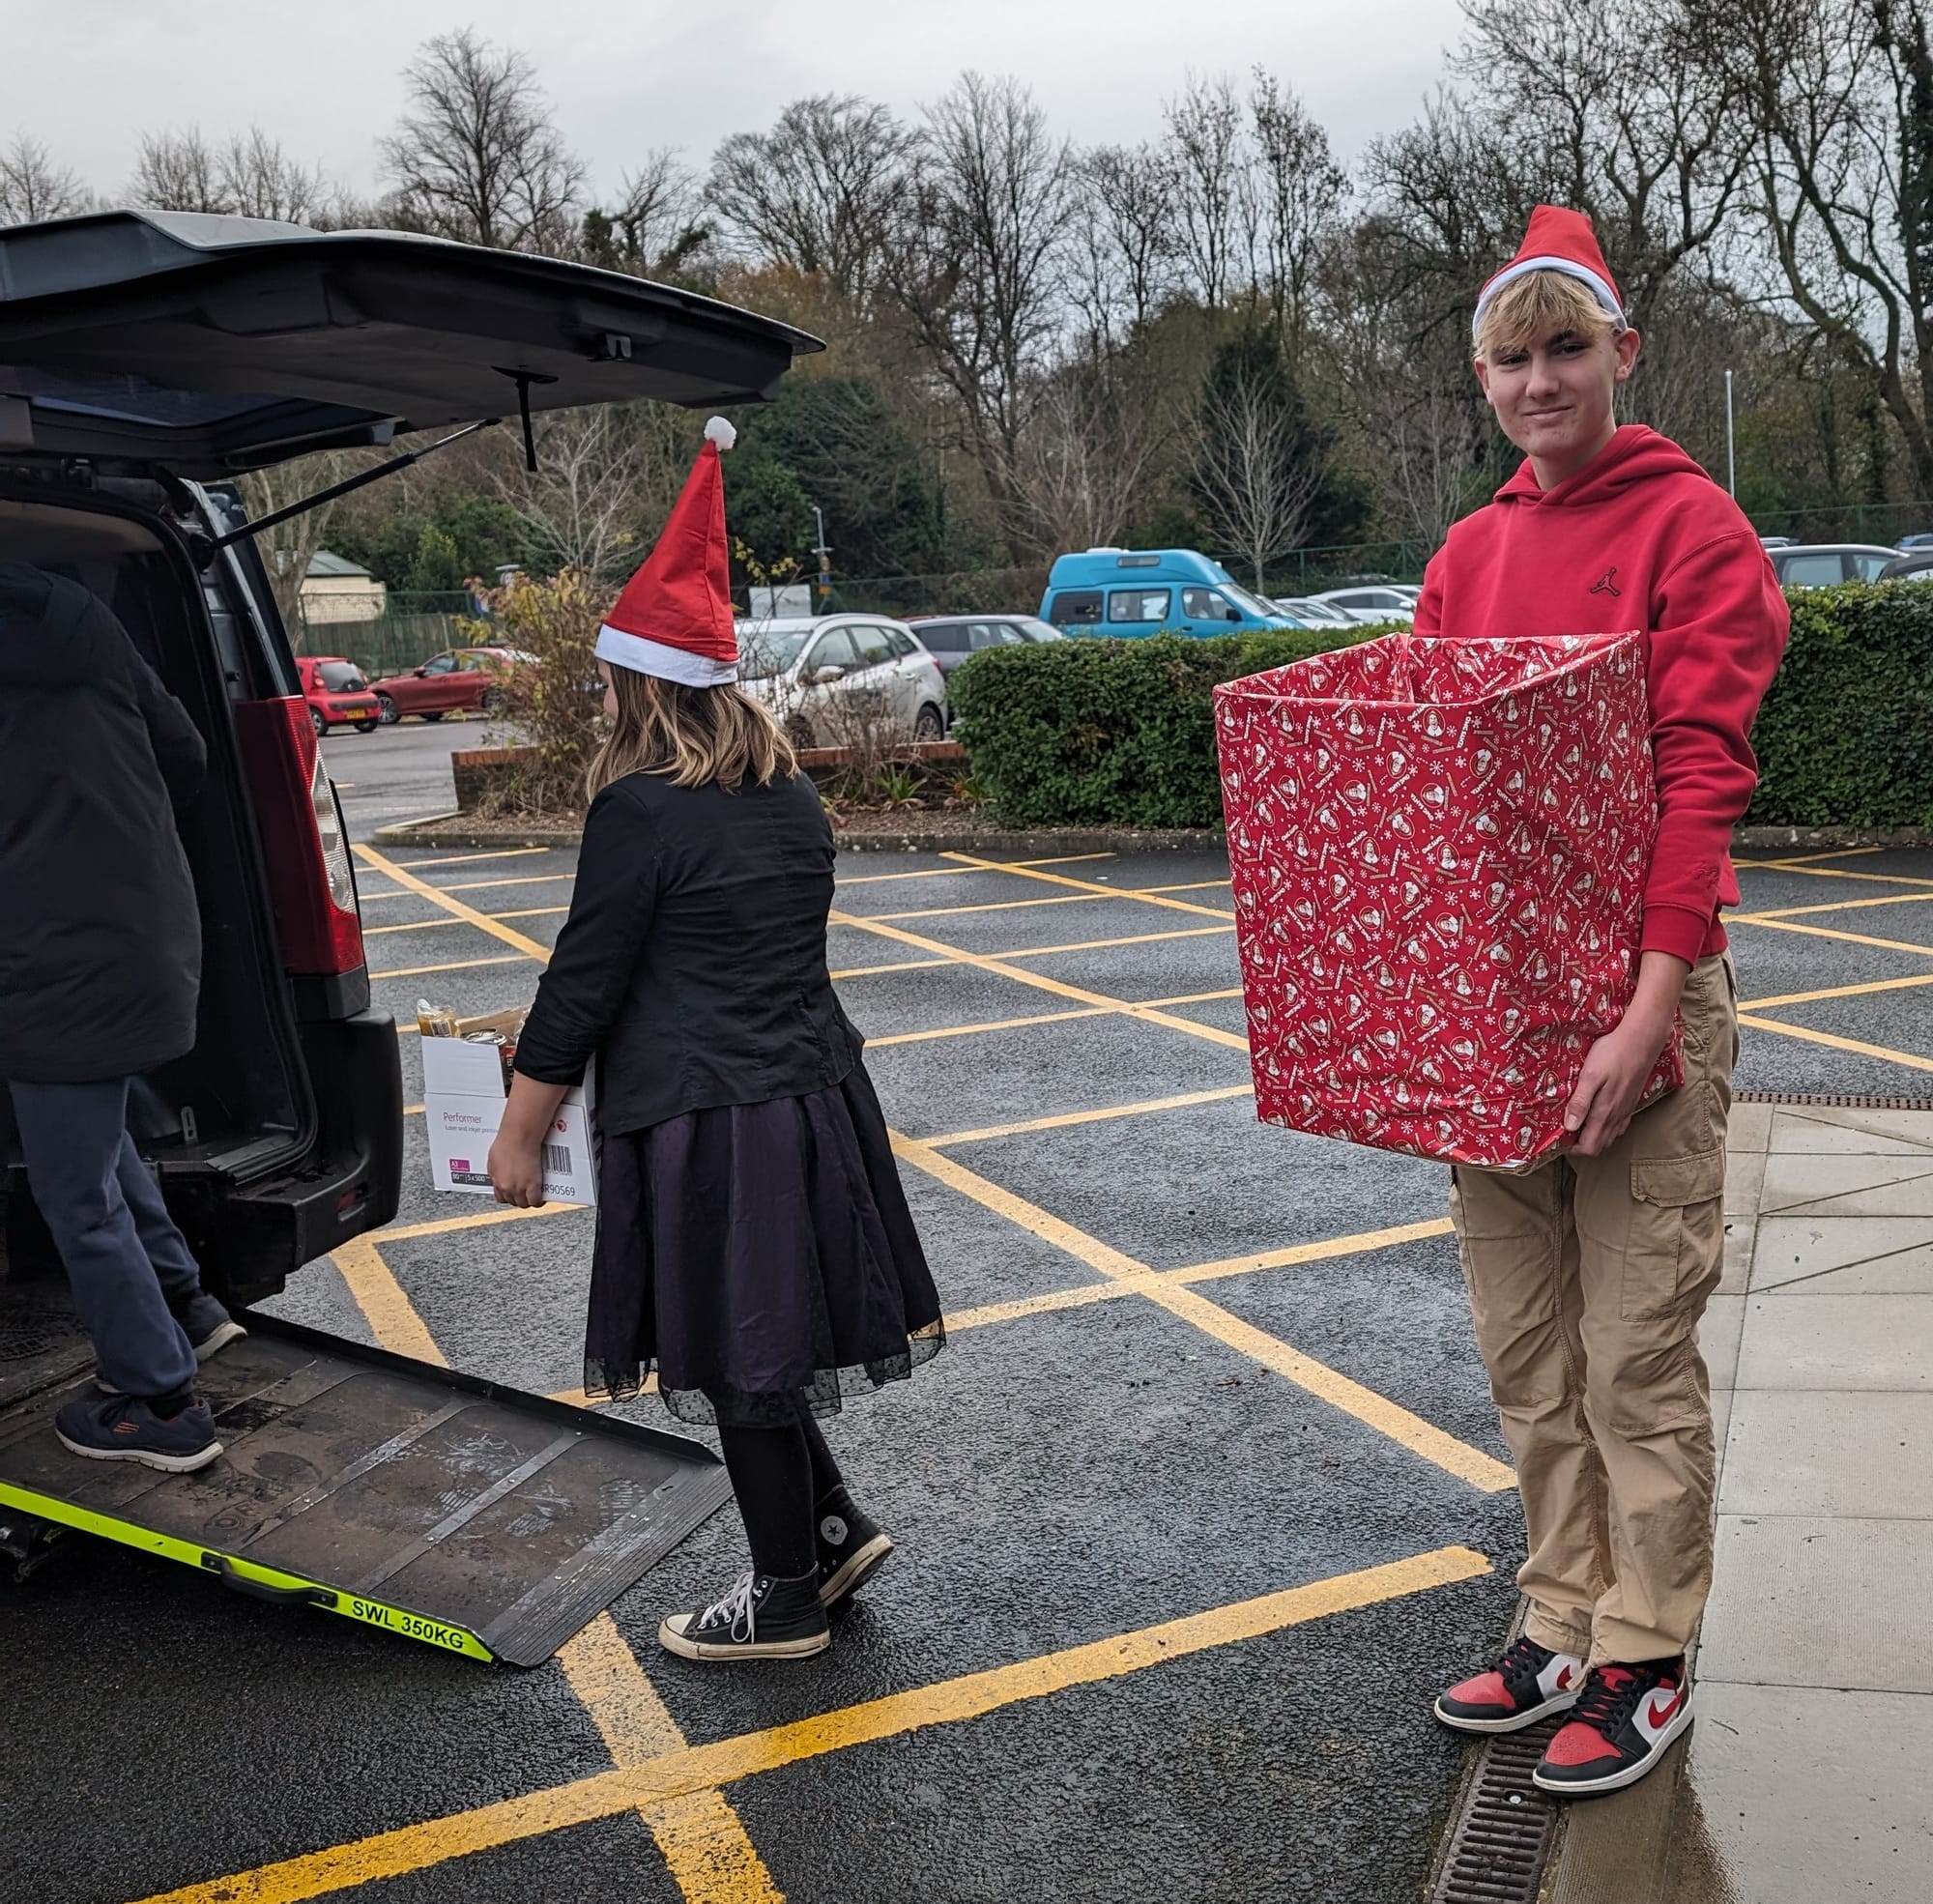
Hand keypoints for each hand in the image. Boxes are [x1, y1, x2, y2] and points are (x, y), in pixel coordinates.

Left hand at [487, 1129, 547, 1207]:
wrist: (518, 1137)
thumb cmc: (507, 1142)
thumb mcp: (494, 1158)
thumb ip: (497, 1170)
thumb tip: (500, 1173)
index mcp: (497, 1181)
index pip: (501, 1198)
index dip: (509, 1197)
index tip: (514, 1194)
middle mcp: (506, 1187)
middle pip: (514, 1202)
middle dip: (520, 1199)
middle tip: (526, 1193)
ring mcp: (519, 1188)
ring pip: (524, 1203)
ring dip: (529, 1200)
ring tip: (535, 1195)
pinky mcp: (532, 1185)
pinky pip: (536, 1201)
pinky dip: (539, 1201)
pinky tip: (543, 1196)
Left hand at [1563, 1018, 1668, 1156]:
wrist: (1641, 1040)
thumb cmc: (1612, 1054)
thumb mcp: (1590, 1076)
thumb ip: (1580, 1103)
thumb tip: (1569, 1128)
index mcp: (1604, 1113)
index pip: (1589, 1147)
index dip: (1572, 1149)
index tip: (1558, 1139)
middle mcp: (1616, 1116)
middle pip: (1598, 1145)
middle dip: (1580, 1144)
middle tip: (1564, 1131)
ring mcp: (1626, 1110)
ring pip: (1609, 1136)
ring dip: (1593, 1136)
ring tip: (1577, 1123)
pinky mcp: (1631, 1102)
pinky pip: (1618, 1125)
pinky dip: (1606, 1127)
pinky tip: (1597, 1115)